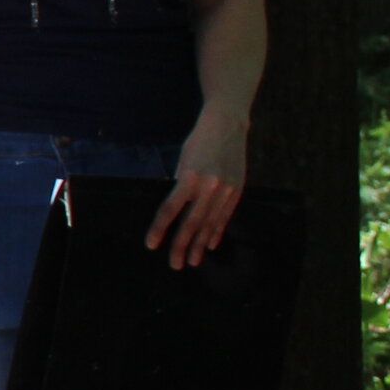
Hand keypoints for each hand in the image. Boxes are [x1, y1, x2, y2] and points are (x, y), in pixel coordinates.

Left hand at [146, 112, 248, 268]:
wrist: (228, 125)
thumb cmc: (199, 142)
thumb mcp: (183, 161)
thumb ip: (180, 186)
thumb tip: (174, 211)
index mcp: (191, 176)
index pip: (171, 209)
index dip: (160, 228)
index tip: (152, 245)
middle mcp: (210, 185)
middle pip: (192, 222)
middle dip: (182, 246)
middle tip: (175, 264)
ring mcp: (227, 189)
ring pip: (210, 223)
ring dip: (200, 245)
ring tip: (193, 261)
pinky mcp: (238, 189)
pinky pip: (226, 215)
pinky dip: (217, 231)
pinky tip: (210, 245)